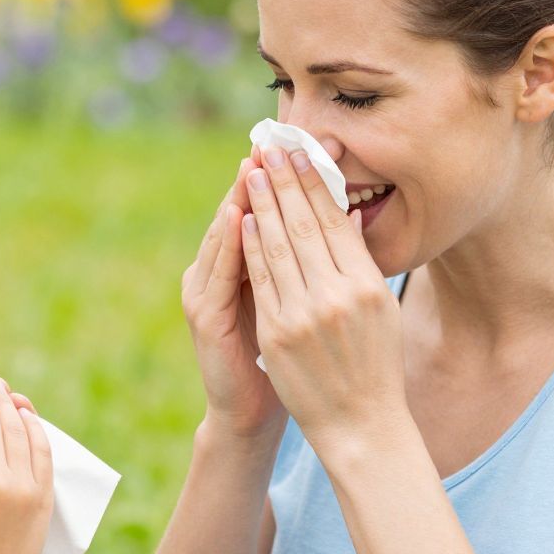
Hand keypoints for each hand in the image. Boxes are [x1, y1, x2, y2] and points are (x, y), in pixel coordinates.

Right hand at [181, 149, 287, 442]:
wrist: (252, 412)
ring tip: (255, 166)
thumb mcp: (302, 303)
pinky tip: (238, 217)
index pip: (264, 211)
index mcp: (244, 266)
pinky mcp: (202, 314)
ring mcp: (205, 290)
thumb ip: (311, 261)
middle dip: (262, 176)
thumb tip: (351, 213)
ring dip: (239, 199)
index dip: (284, 179)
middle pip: (241, 213)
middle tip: (277, 140)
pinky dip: (227, 244)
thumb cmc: (287, 361)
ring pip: (224, 236)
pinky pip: (217, 273)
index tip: (304, 145)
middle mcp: (218, 271)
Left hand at [240, 146, 406, 446]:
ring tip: (253, 172)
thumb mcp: (382, 310)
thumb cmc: (375, 363)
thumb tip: (346, 215)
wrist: (359, 424)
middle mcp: (337, 296)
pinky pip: (260, 279)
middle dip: (284, 182)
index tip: (302, 153)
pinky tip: (242, 219)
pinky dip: (249, 245)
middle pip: (304, 225)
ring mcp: (303, 315)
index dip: (315, 184)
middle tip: (270, 148)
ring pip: (277, 246)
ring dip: (262, 204)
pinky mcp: (276, 333)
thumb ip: (363, 263)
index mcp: (368, 286)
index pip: (335, 222)